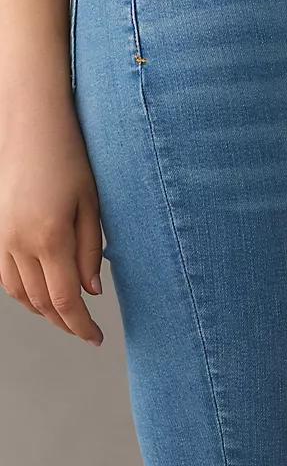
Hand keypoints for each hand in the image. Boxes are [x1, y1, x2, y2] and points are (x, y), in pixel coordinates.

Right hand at [0, 102, 103, 345]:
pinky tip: (42, 292)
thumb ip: (90, 252)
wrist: (29, 126)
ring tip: (68, 316)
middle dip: (65, 323)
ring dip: (42, 312)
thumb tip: (91, 292)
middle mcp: (19, 243)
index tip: (97, 339)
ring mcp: (1, 238)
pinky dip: (24, 292)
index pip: (65, 301)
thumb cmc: (70, 158)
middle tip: (87, 331)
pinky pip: (6, 275)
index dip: (81, 326)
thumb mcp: (91, 204)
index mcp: (50, 237)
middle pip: (40, 303)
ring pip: (20, 293)